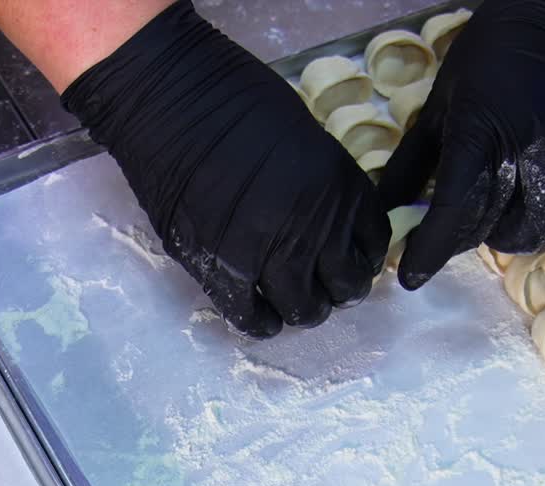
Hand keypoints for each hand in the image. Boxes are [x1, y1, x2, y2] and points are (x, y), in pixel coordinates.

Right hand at [61, 0, 388, 335]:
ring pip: (302, 308)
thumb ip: (321, 186)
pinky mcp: (224, 270)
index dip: (361, 260)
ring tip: (288, 306)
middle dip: (335, 292)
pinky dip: (260, 323)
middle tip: (320, 290)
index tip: (349, 263)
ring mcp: (270, 252)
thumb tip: (324, 224)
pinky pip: (252, 316)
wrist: (173, 104)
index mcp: (339, 186)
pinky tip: (260, 319)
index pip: (372, 245)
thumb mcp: (305, 137)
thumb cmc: (233, 103)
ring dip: (300, 311)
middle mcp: (315, 225)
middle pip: (343, 286)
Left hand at [380, 0, 544, 288]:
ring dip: (516, 233)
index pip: (451, 212)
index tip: (412, 276)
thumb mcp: (442, 101)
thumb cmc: (496, 52)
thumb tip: (384, 210)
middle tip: (467, 223)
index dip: (428, 252)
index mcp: (478, 134)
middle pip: (490, 228)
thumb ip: (413, 161)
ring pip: (538, 228)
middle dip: (469, 237)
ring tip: (508, 213)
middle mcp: (525, 148)